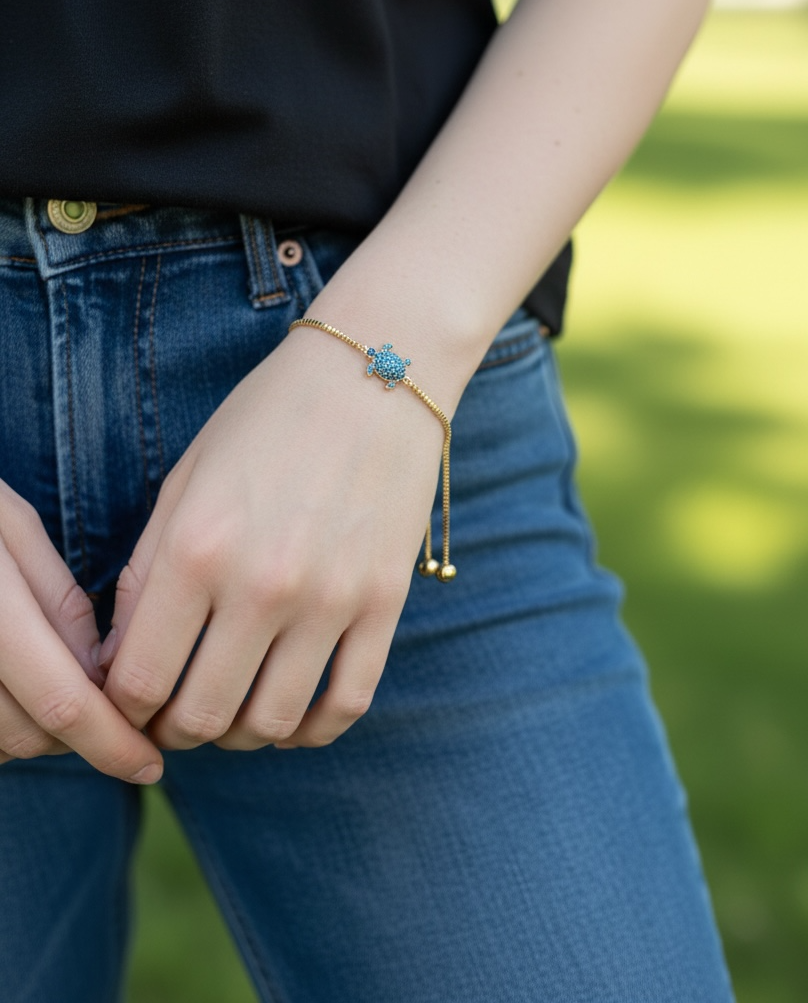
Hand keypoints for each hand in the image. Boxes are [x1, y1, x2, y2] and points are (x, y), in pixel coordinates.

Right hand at [0, 479, 163, 781]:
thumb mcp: (7, 525)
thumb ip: (55, 596)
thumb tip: (97, 668)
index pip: (61, 700)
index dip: (111, 741)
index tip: (148, 763)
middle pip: (29, 733)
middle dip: (81, 736)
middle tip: (110, 712)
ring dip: (37, 735)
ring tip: (62, 692)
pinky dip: (1, 727)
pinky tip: (16, 691)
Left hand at [101, 326, 443, 750]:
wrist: (374, 374)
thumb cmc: (267, 420)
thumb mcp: (185, 481)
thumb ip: (147, 573)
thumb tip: (124, 661)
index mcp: (197, 548)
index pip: (139, 680)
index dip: (122, 711)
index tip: (130, 705)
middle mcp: (261, 584)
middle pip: (202, 716)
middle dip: (176, 732)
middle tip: (176, 716)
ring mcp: (330, 599)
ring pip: (272, 723)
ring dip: (241, 736)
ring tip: (233, 711)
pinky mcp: (384, 603)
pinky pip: (347, 703)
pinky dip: (313, 729)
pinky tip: (294, 715)